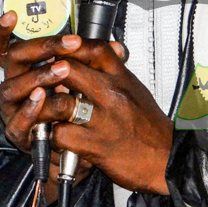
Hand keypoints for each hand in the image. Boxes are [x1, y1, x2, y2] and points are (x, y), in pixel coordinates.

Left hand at [0, 12, 172, 194]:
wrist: (167, 159)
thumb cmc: (150, 126)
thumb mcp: (136, 89)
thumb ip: (117, 71)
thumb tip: (107, 50)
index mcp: (121, 78)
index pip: (93, 48)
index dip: (71, 47)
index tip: (59, 52)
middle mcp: (111, 94)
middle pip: (68, 70)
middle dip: (49, 75)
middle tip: (40, 82)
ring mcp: (102, 119)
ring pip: (59, 103)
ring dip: (44, 108)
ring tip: (41, 111)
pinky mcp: (94, 145)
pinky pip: (60, 135)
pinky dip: (51, 136)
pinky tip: (54, 136)